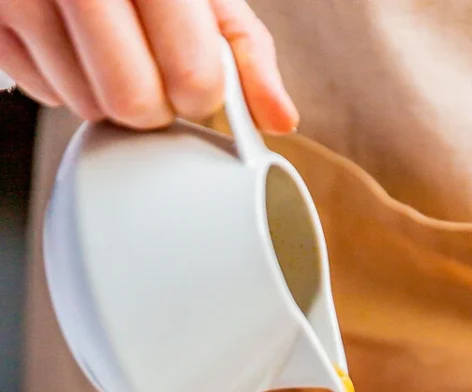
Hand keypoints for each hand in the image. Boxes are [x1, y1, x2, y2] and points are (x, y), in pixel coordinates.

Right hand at [0, 0, 297, 131]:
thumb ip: (246, 52)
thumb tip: (280, 121)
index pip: (192, 76)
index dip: (200, 89)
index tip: (194, 73)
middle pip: (135, 104)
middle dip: (155, 104)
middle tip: (152, 70)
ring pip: (89, 108)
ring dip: (110, 97)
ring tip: (110, 48)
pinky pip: (45, 95)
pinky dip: (67, 83)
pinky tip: (74, 45)